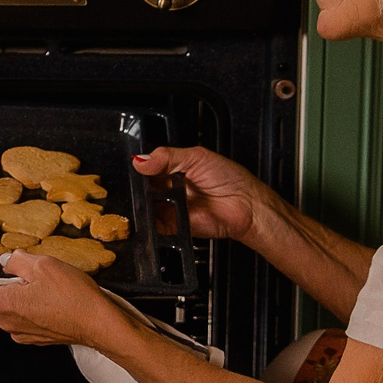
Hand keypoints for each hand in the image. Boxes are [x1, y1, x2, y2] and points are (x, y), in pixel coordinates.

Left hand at [0, 251, 135, 347]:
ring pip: (4, 312)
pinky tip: (43, 298)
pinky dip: (25, 309)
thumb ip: (17, 261)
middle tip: (0, 275)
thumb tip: (4, 260)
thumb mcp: (43, 265)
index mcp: (3, 303)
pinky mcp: (36, 338)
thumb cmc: (73, 295)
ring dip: (9, 299)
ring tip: (31, 284)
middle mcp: (8, 322)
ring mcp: (22, 332)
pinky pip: (21, 320)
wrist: (99, 325)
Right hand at [132, 145, 279, 242]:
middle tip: (143, 181)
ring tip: (149, 194)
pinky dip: (148, 220)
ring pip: (145, 205)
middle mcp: (170, 188)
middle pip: (143, 187)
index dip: (141, 165)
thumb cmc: (231, 180)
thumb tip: (140, 160)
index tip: (137, 164)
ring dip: (142, 202)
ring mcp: (170, 207)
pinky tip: (151, 210)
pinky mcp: (172, 226)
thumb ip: (167, 157)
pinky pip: (153, 224)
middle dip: (140, 184)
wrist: (245, 207)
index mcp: (175, 168)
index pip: (149, 166)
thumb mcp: (197, 157)